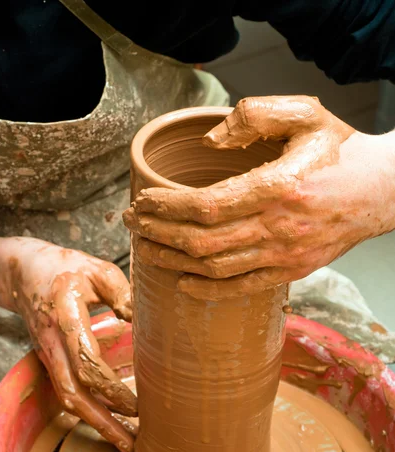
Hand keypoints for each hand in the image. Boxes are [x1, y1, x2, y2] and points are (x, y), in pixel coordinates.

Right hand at [1, 238, 135, 451]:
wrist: (24, 272)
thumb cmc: (66, 268)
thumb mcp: (98, 270)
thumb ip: (122, 293)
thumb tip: (141, 321)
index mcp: (65, 315)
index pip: (85, 361)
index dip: (109, 387)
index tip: (136, 404)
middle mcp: (53, 342)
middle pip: (73, 392)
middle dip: (102, 422)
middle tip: (132, 444)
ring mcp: (50, 354)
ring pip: (68, 398)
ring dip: (96, 423)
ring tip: (126, 443)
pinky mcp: (53, 360)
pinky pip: (69, 391)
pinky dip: (90, 411)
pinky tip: (113, 420)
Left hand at [124, 96, 394, 297]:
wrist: (381, 191)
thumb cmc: (340, 152)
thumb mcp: (304, 114)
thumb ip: (254, 116)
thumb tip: (210, 142)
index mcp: (278, 188)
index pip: (206, 206)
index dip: (167, 206)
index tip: (142, 200)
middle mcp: (278, 227)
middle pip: (202, 240)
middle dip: (158, 232)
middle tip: (131, 222)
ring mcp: (284, 255)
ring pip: (214, 267)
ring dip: (173, 260)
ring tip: (145, 249)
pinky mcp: (290, 270)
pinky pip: (240, 287)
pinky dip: (207, 289)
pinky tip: (181, 283)